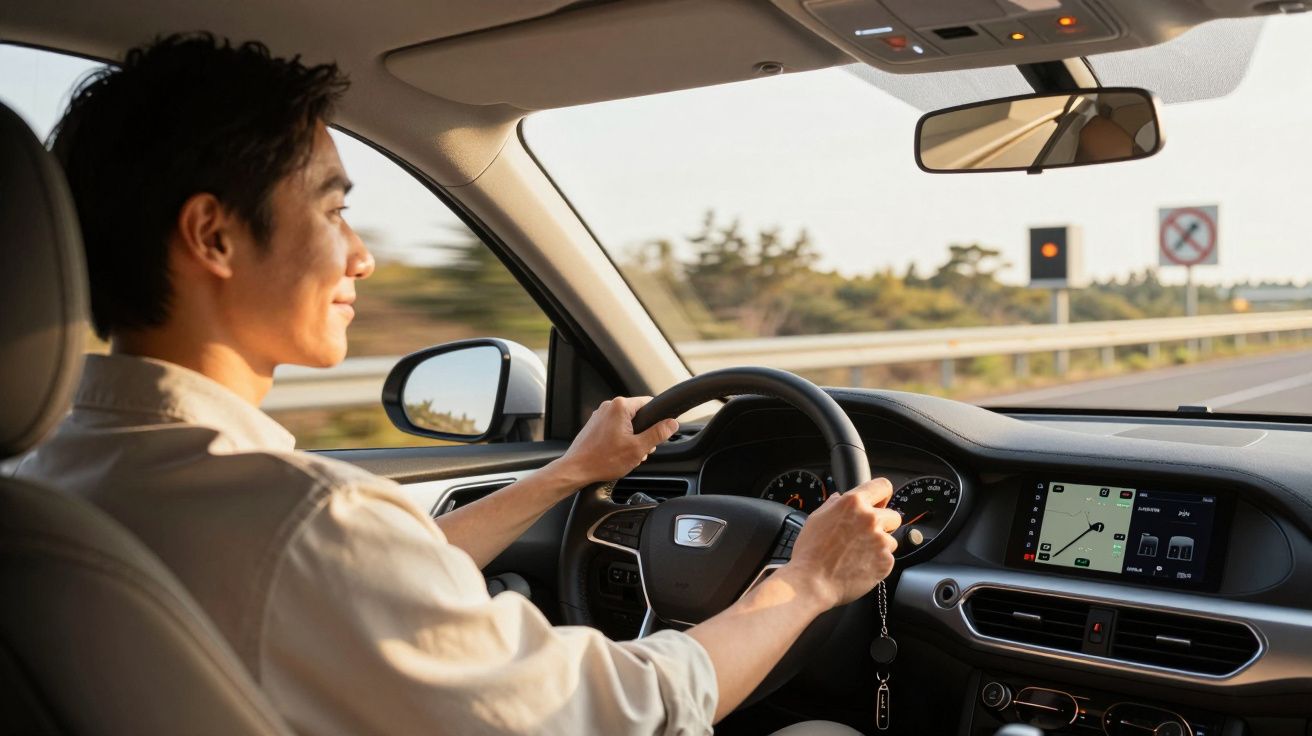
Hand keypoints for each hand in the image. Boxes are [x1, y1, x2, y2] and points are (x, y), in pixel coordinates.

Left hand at [551, 396, 679, 486]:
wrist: (576, 470)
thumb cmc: (603, 460)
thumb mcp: (638, 448)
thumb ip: (658, 434)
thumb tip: (672, 424)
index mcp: (620, 406)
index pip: (649, 403)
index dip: (657, 419)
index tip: (659, 432)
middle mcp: (609, 406)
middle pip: (637, 415)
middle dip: (643, 433)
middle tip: (641, 450)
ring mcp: (600, 415)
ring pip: (626, 423)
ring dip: (632, 438)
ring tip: (628, 455)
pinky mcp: (594, 425)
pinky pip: (614, 428)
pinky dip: (620, 440)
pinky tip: (618, 454)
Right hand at [784, 478, 900, 609]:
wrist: (812, 582)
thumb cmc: (810, 552)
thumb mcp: (816, 518)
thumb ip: (833, 504)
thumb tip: (840, 498)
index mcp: (853, 503)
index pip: (883, 486)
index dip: (881, 495)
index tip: (879, 503)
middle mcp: (871, 518)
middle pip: (893, 515)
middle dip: (882, 524)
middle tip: (864, 536)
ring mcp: (881, 540)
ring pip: (890, 539)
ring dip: (879, 545)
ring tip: (858, 554)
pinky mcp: (886, 561)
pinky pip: (888, 558)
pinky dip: (877, 562)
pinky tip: (860, 565)